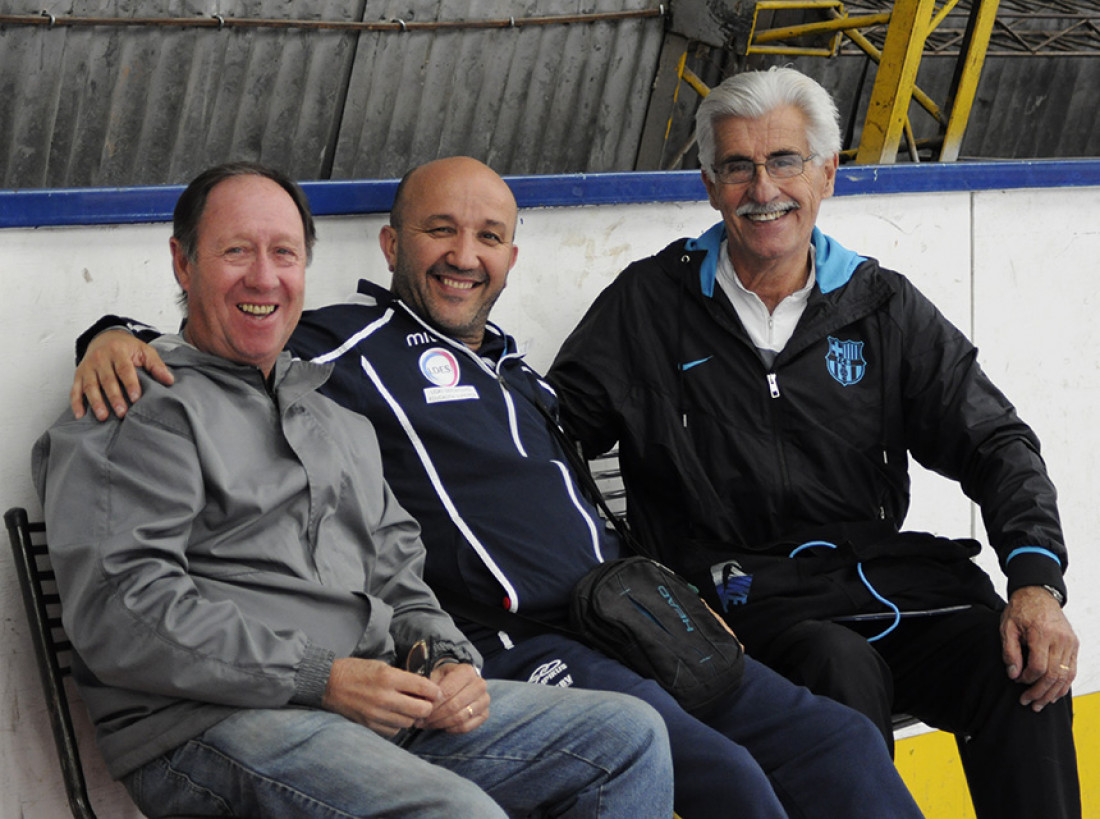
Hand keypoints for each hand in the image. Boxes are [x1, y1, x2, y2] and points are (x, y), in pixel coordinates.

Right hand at [70, 329, 173, 419]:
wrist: (105, 338)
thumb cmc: (128, 348)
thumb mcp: (144, 351)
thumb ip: (156, 365)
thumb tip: (169, 380)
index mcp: (118, 351)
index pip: (124, 369)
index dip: (130, 384)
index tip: (136, 398)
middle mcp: (100, 358)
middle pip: (107, 380)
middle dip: (114, 397)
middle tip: (122, 412)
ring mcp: (88, 367)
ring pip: (90, 386)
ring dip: (96, 402)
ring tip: (103, 416)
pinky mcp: (79, 374)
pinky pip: (74, 389)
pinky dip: (76, 403)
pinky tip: (80, 415)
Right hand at [322, 658, 441, 737]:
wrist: (328, 684)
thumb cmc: (356, 671)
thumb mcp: (381, 666)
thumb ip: (402, 677)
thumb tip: (424, 688)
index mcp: (389, 678)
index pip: (423, 687)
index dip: (435, 691)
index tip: (437, 693)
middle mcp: (384, 697)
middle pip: (421, 710)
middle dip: (427, 706)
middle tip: (425, 702)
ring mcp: (376, 714)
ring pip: (409, 722)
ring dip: (412, 716)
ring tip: (407, 708)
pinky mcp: (369, 726)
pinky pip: (394, 730)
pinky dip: (398, 724)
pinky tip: (394, 715)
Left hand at [420, 662, 489, 733]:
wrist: (460, 681)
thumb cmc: (445, 679)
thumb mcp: (435, 675)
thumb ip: (429, 686)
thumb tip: (424, 701)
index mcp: (467, 671)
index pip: (448, 692)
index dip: (433, 704)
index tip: (421, 710)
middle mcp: (479, 684)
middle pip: (454, 706)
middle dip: (436, 716)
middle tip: (422, 721)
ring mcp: (484, 700)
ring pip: (460, 717)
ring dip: (441, 723)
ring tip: (429, 724)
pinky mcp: (485, 714)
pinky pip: (466, 727)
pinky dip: (451, 729)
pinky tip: (442, 726)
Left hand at [1001, 586, 1077, 711]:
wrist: (1038, 594)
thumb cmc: (1020, 610)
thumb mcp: (1007, 627)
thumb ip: (1010, 651)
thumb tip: (1013, 674)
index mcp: (1042, 633)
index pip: (1038, 666)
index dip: (1027, 678)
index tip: (1017, 681)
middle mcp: (1060, 639)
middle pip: (1053, 674)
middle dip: (1040, 692)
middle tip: (1027, 702)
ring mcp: (1070, 643)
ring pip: (1065, 676)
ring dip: (1053, 693)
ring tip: (1040, 704)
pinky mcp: (1074, 645)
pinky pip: (1072, 670)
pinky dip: (1064, 684)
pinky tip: (1054, 694)